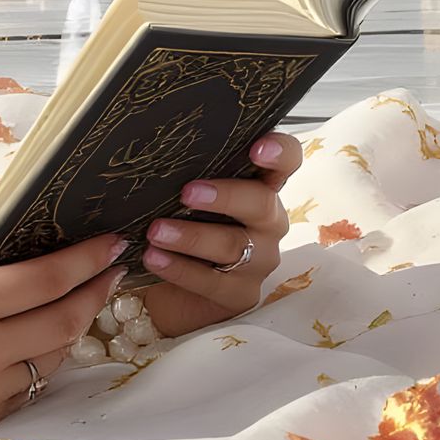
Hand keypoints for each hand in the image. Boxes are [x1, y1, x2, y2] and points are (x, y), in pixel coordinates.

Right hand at [0, 179, 125, 434]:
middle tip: (114, 265)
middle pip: (64, 320)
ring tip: (84, 294)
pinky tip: (42, 334)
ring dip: (76, 324)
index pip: (44, 280)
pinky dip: (44, 358)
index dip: (84, 260)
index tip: (111, 240)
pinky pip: (32, 385)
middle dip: (97, 290)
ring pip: (56, 357)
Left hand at [137, 133, 302, 338]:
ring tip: (155, 231)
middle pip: (261, 204)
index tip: (258, 148)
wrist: (173, 287)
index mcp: (259, 186)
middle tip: (187, 193)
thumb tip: (152, 145)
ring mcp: (259, 260)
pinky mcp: (241, 294)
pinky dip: (179, 269)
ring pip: (233, 245)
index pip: (287, 162)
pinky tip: (154, 258)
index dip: (281, 152)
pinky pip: (213, 282)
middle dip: (225, 196)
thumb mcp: (186, 195)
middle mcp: (268, 222)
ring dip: (191, 236)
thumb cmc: (182, 223)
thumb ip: (187, 172)